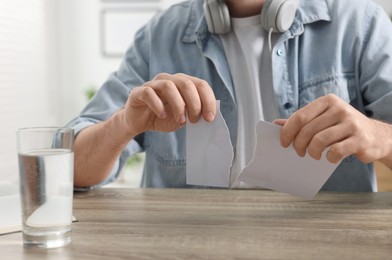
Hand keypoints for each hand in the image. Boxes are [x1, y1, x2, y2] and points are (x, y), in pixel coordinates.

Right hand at [123, 73, 215, 134]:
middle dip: (195, 104)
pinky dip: (158, 105)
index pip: (201, 85)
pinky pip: (149, 93)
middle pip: (187, 84)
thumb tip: (207, 116)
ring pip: (169, 86)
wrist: (139, 122)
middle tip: (195, 120)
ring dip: (178, 105)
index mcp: (182, 83)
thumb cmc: (163, 117)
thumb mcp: (182, 118)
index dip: (208, 100)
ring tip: (181, 121)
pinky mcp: (139, 91)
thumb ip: (193, 114)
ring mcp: (153, 84)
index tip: (210, 118)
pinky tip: (163, 115)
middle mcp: (169, 79)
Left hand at [274, 94, 389, 163]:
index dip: (287, 132)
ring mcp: (351, 123)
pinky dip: (329, 157)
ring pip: (319, 141)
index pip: (300, 117)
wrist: (376, 136)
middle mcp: (339, 109)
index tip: (283, 143)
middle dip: (298, 145)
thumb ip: (301, 121)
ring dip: (312, 152)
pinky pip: (335, 150)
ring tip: (314, 155)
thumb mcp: (322, 119)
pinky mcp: (360, 139)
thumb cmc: (342, 128)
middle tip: (299, 153)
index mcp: (327, 102)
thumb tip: (276, 124)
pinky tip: (329, 158)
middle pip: (307, 130)